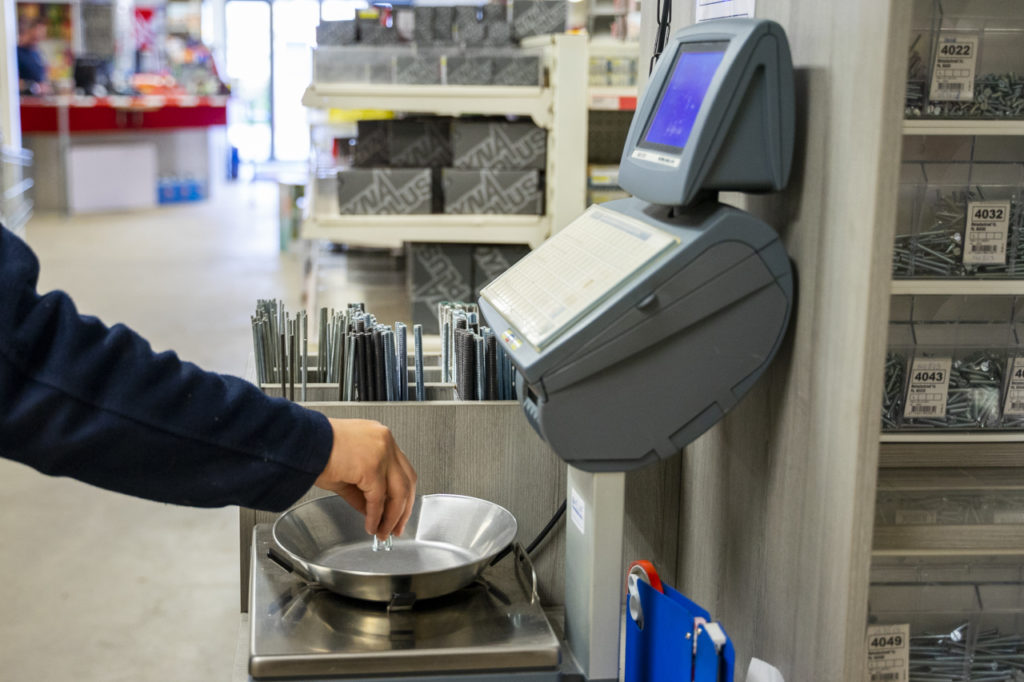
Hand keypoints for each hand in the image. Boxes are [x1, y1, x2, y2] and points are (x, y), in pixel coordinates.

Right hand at [315, 418, 416, 539]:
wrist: (299, 442)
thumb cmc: (314, 450)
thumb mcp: (345, 472)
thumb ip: (363, 491)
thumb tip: (373, 511)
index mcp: (380, 437)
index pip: (402, 469)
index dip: (403, 494)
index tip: (399, 512)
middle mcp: (384, 441)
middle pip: (407, 480)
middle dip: (404, 509)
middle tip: (396, 527)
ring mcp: (381, 452)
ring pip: (400, 491)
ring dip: (393, 516)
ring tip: (384, 531)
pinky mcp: (371, 466)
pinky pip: (378, 498)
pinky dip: (376, 516)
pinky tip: (371, 525)